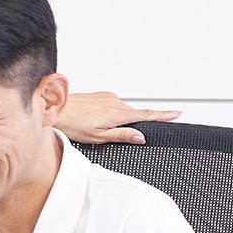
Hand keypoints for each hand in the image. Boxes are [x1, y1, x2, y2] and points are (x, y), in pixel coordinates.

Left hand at [57, 91, 180, 144]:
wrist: (54, 109)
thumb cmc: (71, 124)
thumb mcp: (97, 137)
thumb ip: (121, 136)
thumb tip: (140, 137)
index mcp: (117, 114)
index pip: (146, 115)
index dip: (163, 115)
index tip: (177, 114)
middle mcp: (115, 102)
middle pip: (134, 116)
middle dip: (129, 126)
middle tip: (108, 134)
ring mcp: (109, 97)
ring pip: (122, 112)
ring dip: (117, 121)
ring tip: (95, 127)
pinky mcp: (102, 95)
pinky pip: (113, 106)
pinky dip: (110, 114)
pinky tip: (94, 119)